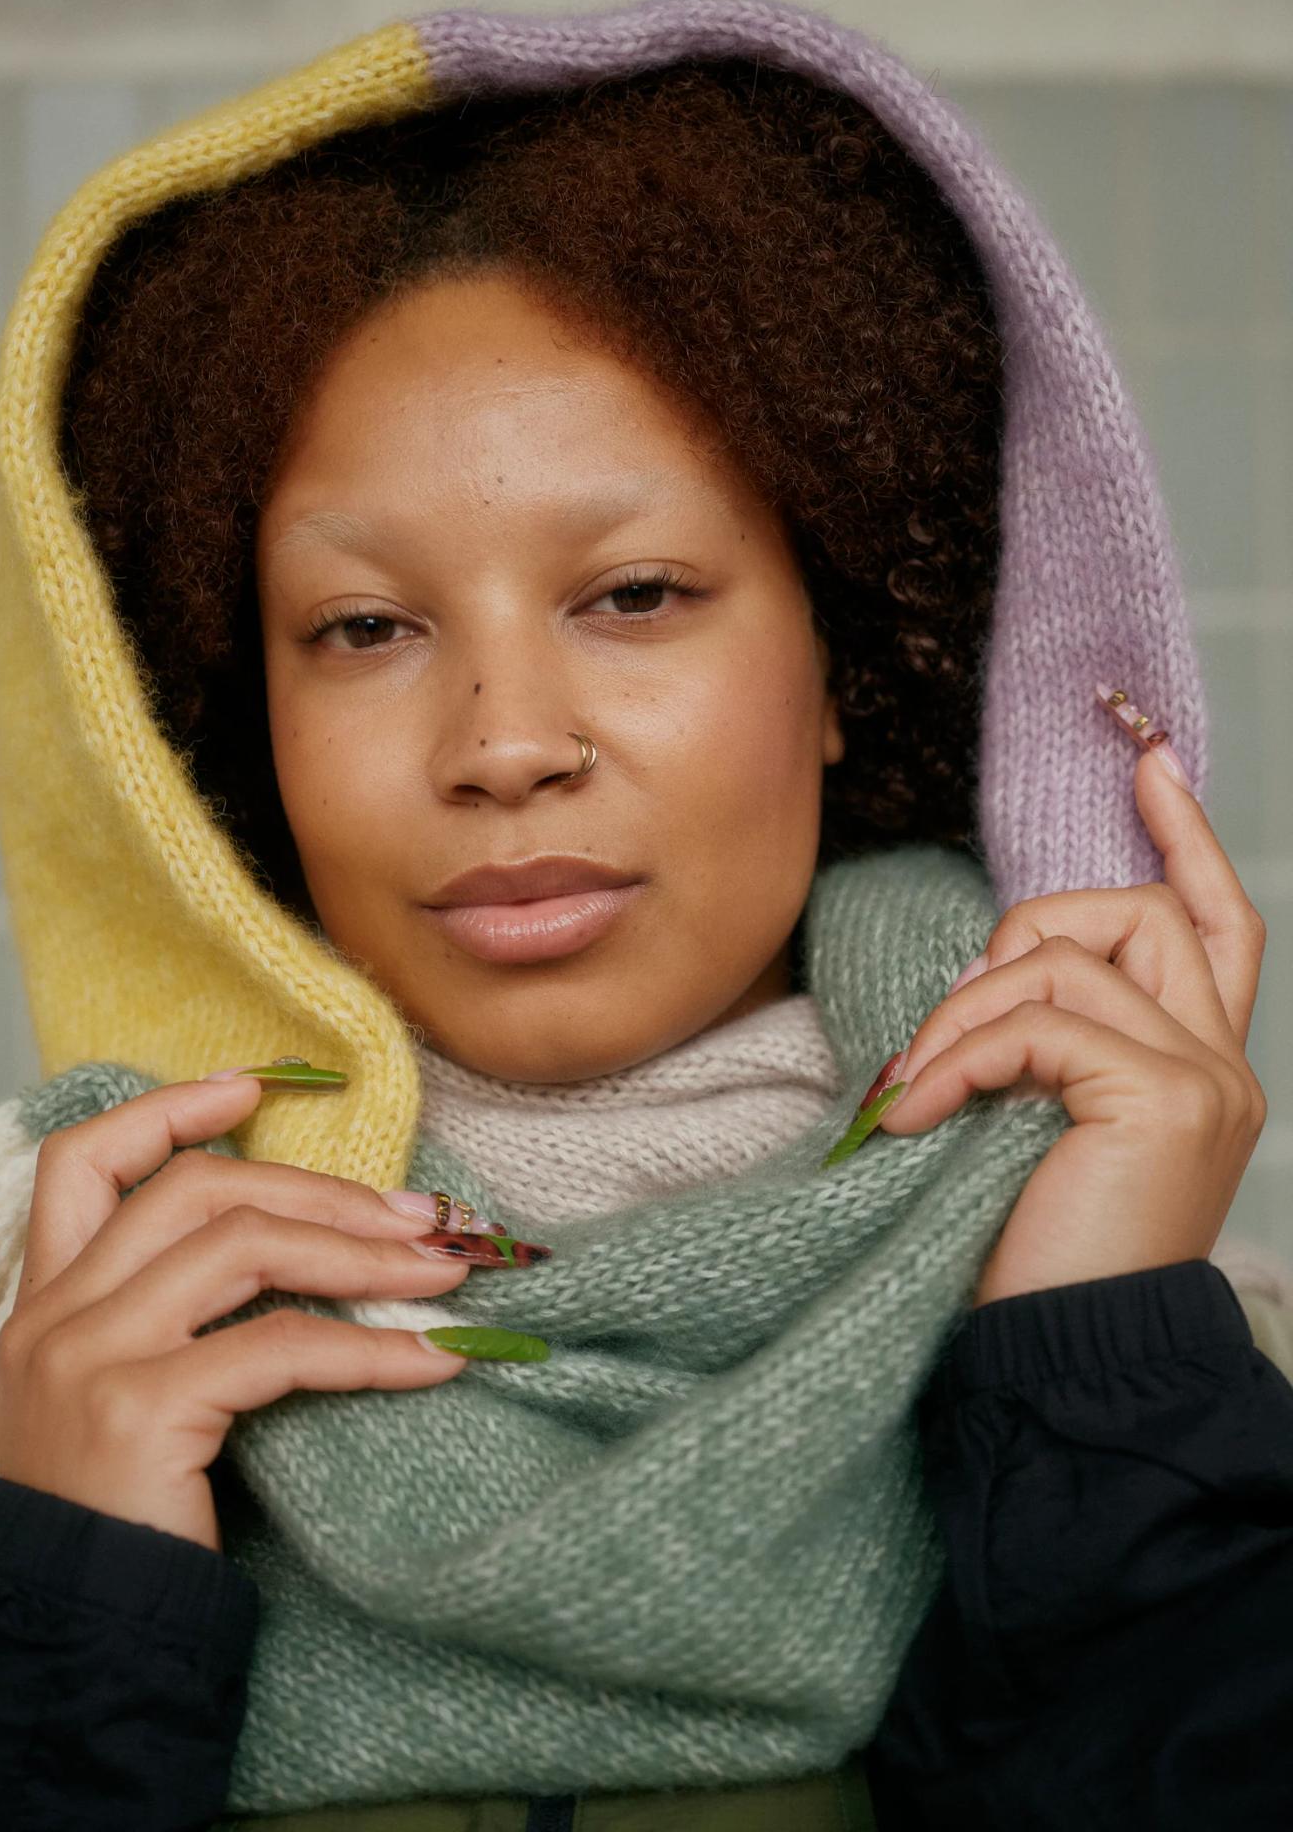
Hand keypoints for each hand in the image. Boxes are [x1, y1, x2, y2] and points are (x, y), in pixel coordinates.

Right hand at [0, 1075, 470, 1550]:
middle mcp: (58, 1314)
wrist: (84, 1637)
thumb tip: (323, 1242)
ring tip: (444, 1274)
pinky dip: (369, 1348)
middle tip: (420, 1217)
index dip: (165, 1109)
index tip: (250, 1086)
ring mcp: (91, 1356)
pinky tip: (433, 1361)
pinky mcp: (139, 1409)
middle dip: (320, 1192)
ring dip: (360, 1254)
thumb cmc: (131, 1512)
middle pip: (197, 1191)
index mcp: (47, 1299)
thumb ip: (181, 1314)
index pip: (80, 1160)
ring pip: (243, 1247)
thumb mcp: (132, 1391)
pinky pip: (279, 1347)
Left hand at [880, 750, 1268, 1305]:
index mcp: (1200, 1069)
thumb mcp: (1039, 1129)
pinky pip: (1036, 1021)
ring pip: (1066, 958)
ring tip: (914, 1092)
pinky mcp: (1162, 1096)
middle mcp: (1221, 1064)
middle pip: (1134, 913)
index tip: (1148, 768)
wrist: (1059, 1367)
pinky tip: (912, 1116)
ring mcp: (1203, 1077)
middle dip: (1022, 937)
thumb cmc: (1034, 1261)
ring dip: (963, 1013)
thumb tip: (988, 978)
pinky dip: (957, 1056)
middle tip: (955, 1035)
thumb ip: (1047, 1047)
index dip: (1184, 841)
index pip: (1216, 922)